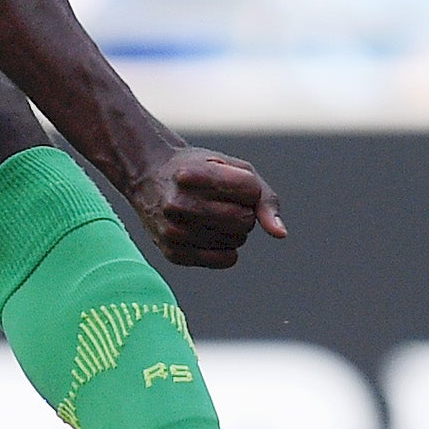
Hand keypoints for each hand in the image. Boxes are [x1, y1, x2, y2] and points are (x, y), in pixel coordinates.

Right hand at [119, 140, 288, 269]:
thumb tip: (280, 234)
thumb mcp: (232, 168)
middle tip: (221, 200)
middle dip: (243, 211)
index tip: (228, 179)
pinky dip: (226, 248)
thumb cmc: (200, 170)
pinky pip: (225, 260)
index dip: (247, 186)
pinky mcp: (173, 253)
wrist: (148, 176)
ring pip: (237, 241)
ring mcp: (172, 231)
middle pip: (244, 219)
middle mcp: (177, 204)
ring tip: (209, 213)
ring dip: (234, 230)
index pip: (250, 190)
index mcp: (190, 175)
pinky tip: (208, 233)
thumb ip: (263, 198)